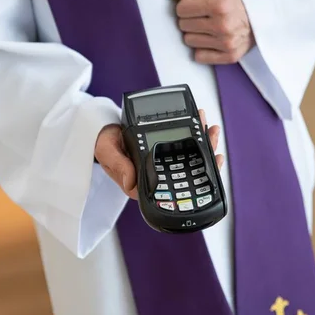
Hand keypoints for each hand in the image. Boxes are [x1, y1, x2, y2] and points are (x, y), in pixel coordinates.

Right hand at [94, 110, 223, 199]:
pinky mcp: (163, 152)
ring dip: (201, 144)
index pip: (172, 188)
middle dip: (203, 158)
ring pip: (188, 158)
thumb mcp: (108, 154)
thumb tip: (131, 184)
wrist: (101, 132)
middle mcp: (156, 176)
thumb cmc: (105, 145)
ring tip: (211, 129)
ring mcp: (162, 164)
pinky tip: (203, 126)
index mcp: (143, 184)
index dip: (193, 180)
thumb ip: (119, 167)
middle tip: (213, 143)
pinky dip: (194, 137)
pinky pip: (182, 148)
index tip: (205, 164)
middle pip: (186, 172)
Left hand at [166, 0, 254, 64]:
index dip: (187, 3)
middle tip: (206, 12)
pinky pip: (200, 57)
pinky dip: (203, 48)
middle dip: (191, 17)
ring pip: (189, 41)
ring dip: (196, 32)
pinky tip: (213, 37)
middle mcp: (223, 26)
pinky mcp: (230, 56)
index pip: (181, 9)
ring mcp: (227, 43)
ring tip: (211, 23)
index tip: (198, 1)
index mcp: (219, 5)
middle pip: (183, 25)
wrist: (271, 6)